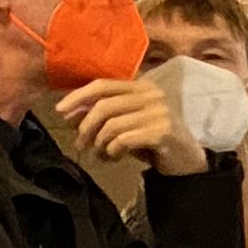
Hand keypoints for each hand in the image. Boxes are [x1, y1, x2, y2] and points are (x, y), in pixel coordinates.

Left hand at [55, 75, 209, 178]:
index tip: (60, 111)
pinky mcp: (163, 132)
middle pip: (104, 106)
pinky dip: (112, 151)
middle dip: (86, 127)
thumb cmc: (153, 141)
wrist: (188, 162)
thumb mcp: (125, 125)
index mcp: (143, 86)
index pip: (103, 85)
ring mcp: (160, 112)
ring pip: (112, 125)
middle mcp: (152, 95)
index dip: (78, 96)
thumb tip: (69, 113)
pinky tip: (114, 158)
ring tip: (100, 155)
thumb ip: (101, 116)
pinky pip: (124, 140)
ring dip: (99, 144)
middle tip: (80, 145)